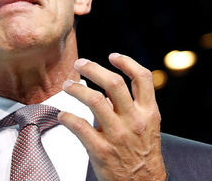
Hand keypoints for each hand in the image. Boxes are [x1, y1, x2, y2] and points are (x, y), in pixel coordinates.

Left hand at [58, 53, 166, 180]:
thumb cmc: (143, 155)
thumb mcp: (148, 127)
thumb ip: (133, 107)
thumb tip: (110, 89)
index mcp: (148, 113)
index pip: (143, 78)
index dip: (127, 62)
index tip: (112, 56)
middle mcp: (134, 120)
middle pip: (114, 83)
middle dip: (93, 68)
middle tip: (80, 64)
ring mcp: (118, 135)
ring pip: (94, 100)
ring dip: (76, 89)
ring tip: (67, 85)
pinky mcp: (101, 150)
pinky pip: (79, 126)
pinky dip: (67, 117)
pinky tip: (63, 115)